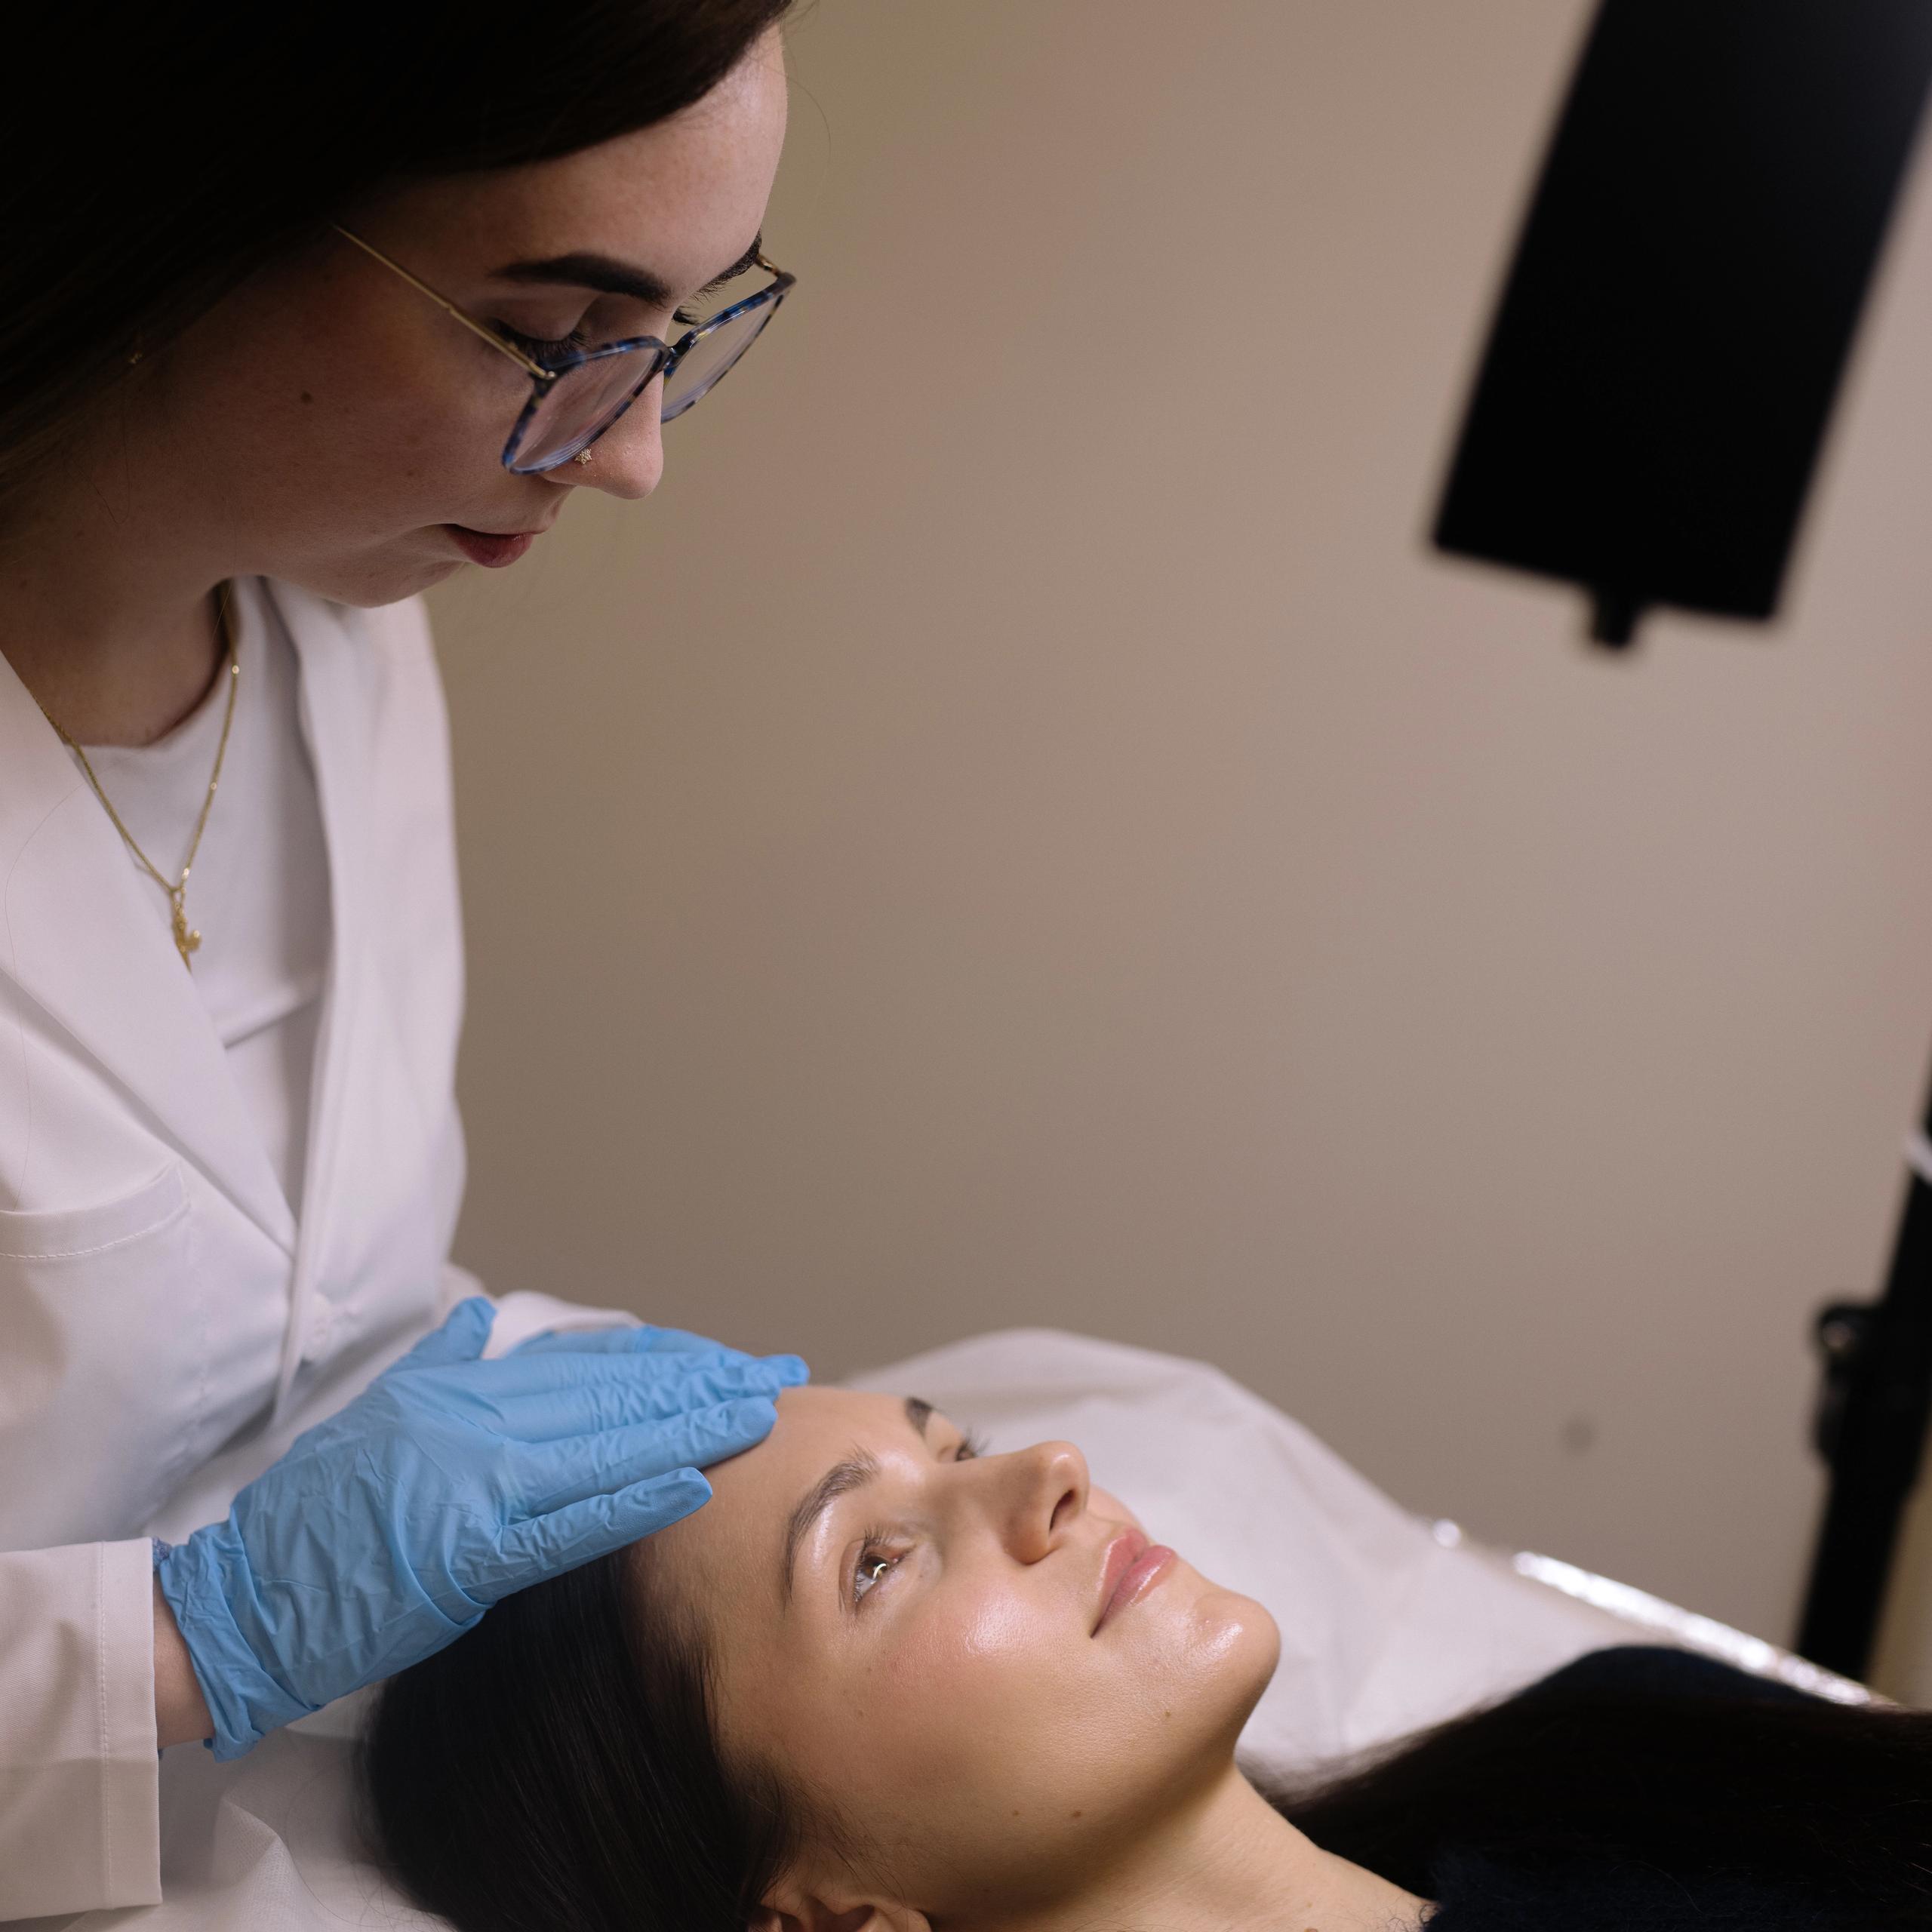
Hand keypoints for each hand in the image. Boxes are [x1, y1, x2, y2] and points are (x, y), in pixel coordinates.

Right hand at [154, 1297, 806, 1758]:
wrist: (247, 1598)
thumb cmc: (317, 1515)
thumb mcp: (380, 1409)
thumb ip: (442, 1359)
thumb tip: (484, 1317)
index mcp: (464, 1389)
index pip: (590, 1364)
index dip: (669, 1359)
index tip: (728, 1358)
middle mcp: (478, 1423)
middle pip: (615, 1395)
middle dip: (704, 1383)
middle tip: (776, 1376)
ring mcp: (476, 1486)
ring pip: (606, 1446)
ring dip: (692, 1428)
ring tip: (760, 1415)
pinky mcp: (469, 1555)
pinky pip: (567, 1523)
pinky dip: (632, 1500)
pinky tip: (693, 1483)